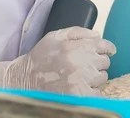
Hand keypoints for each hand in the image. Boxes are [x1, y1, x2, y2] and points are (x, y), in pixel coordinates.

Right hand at [0, 27, 115, 95]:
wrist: (22, 80)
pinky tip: (80, 87)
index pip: (105, 45)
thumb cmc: (40, 57)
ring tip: (80, 77)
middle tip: (86, 65)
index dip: (107, 48)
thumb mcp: (55, 36)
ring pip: (102, 77)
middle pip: (105, 62)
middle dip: (98, 62)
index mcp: (76, 46)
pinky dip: (91, 91)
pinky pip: (97, 93)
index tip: (107, 51)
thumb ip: (78, 32)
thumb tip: (99, 35)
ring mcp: (80, 81)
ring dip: (95, 77)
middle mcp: (80, 63)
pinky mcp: (78, 96)